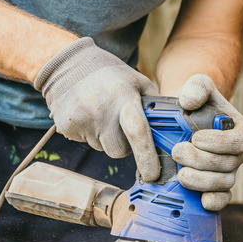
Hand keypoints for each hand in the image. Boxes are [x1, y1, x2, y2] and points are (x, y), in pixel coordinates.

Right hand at [34, 38, 159, 180]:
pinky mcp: (67, 126)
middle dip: (125, 146)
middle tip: (121, 126)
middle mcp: (101, 109)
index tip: (153, 175)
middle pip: (119, 151)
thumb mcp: (138, 82)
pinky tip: (89, 116)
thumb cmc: (112, 77)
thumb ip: (156, 106)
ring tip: (103, 116)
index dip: (147, 157)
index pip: (137, 131)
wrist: (70, 67)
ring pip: (102, 148)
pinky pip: (86, 143)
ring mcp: (81, 119)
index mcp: (123, 96)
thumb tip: (175, 131)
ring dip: (107, 139)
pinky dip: (90, 135)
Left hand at [172, 74, 242, 210]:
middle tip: (178, 152)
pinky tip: (202, 201)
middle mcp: (238, 154)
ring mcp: (228, 172)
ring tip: (181, 174)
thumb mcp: (197, 86)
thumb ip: (197, 86)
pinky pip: (223, 199)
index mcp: (240, 131)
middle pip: (227, 164)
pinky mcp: (218, 187)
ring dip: (201, 181)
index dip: (218, 143)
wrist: (185, 120)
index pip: (237, 141)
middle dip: (201, 161)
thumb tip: (189, 102)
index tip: (196, 138)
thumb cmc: (195, 103)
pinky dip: (214, 202)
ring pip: (223, 183)